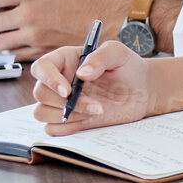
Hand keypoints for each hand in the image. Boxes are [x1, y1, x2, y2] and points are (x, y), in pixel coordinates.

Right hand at [29, 40, 150, 132]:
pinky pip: (52, 129)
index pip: (41, 67)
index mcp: (64, 60)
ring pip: (41, 112)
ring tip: (96, 110)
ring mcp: (61, 102)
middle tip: (96, 104)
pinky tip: (89, 120)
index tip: (68, 90)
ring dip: (67, 116)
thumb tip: (81, 73)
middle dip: (65, 102)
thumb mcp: (118, 54)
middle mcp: (58, 81)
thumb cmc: (128, 68)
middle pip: (40, 93)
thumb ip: (100, 57)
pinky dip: (68, 128)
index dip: (49, 79)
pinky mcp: (68, 119)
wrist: (142, 92)